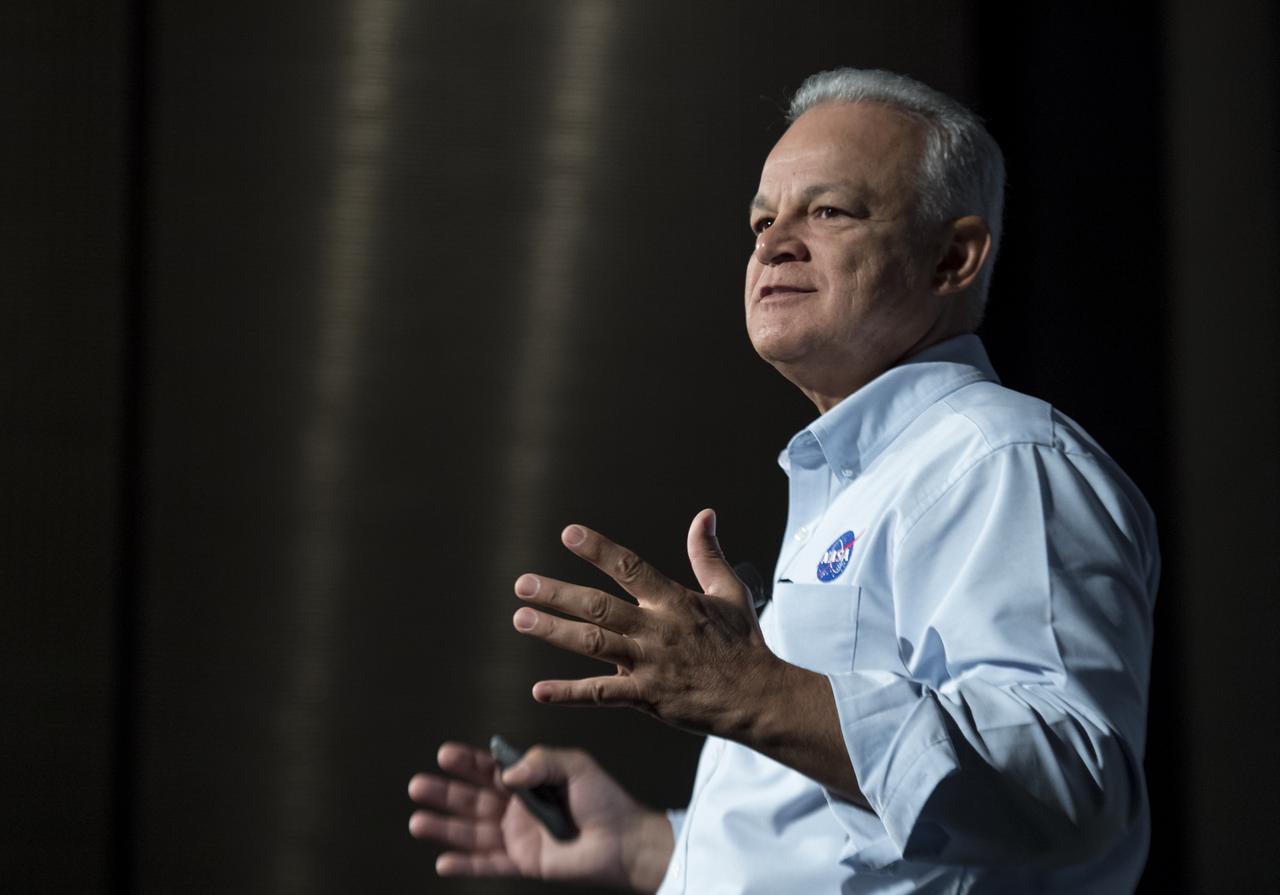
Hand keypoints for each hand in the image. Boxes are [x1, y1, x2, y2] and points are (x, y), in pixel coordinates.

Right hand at [408, 741, 673, 891]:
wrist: (623, 840)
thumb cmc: (603, 799)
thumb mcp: (574, 766)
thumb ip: (539, 761)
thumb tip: (504, 774)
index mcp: (528, 780)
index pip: (489, 769)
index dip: (466, 762)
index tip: (444, 754)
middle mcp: (517, 807)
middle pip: (472, 798)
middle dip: (444, 792)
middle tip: (417, 785)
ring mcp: (518, 836)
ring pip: (472, 831)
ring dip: (444, 827)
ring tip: (417, 822)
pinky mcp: (523, 862)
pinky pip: (487, 864)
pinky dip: (464, 864)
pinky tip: (442, 862)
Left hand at [510, 508, 778, 738]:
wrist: (757, 696)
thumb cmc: (743, 644)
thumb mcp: (729, 592)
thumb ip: (707, 554)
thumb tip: (704, 515)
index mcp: (673, 601)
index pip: (630, 568)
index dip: (598, 550)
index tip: (568, 534)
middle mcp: (656, 629)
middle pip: (598, 607)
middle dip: (557, 594)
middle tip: (522, 585)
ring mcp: (649, 664)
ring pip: (592, 644)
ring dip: (553, 631)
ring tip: (521, 619)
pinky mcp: (646, 697)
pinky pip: (601, 694)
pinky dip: (569, 693)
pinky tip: (539, 690)